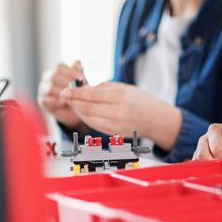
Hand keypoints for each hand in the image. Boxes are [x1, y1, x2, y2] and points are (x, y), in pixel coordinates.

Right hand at [38, 60, 85, 128]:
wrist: (74, 110)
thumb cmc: (78, 93)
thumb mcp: (80, 82)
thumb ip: (78, 72)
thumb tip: (78, 61)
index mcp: (57, 71)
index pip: (60, 67)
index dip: (71, 72)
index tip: (82, 79)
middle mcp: (48, 78)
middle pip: (53, 76)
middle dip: (67, 82)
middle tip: (78, 88)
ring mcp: (43, 89)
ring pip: (49, 88)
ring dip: (61, 92)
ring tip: (72, 95)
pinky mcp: (42, 101)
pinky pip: (46, 100)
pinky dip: (55, 101)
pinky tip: (64, 102)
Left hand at [60, 82, 181, 148]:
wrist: (156, 119)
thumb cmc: (141, 100)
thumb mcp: (125, 88)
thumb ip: (104, 88)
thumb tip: (82, 87)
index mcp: (121, 96)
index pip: (92, 95)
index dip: (75, 93)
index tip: (65, 90)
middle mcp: (118, 112)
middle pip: (87, 107)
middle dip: (73, 101)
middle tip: (65, 96)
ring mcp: (116, 125)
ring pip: (88, 118)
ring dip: (78, 110)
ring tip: (74, 103)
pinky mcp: (114, 134)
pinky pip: (94, 125)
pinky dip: (86, 118)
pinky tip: (83, 112)